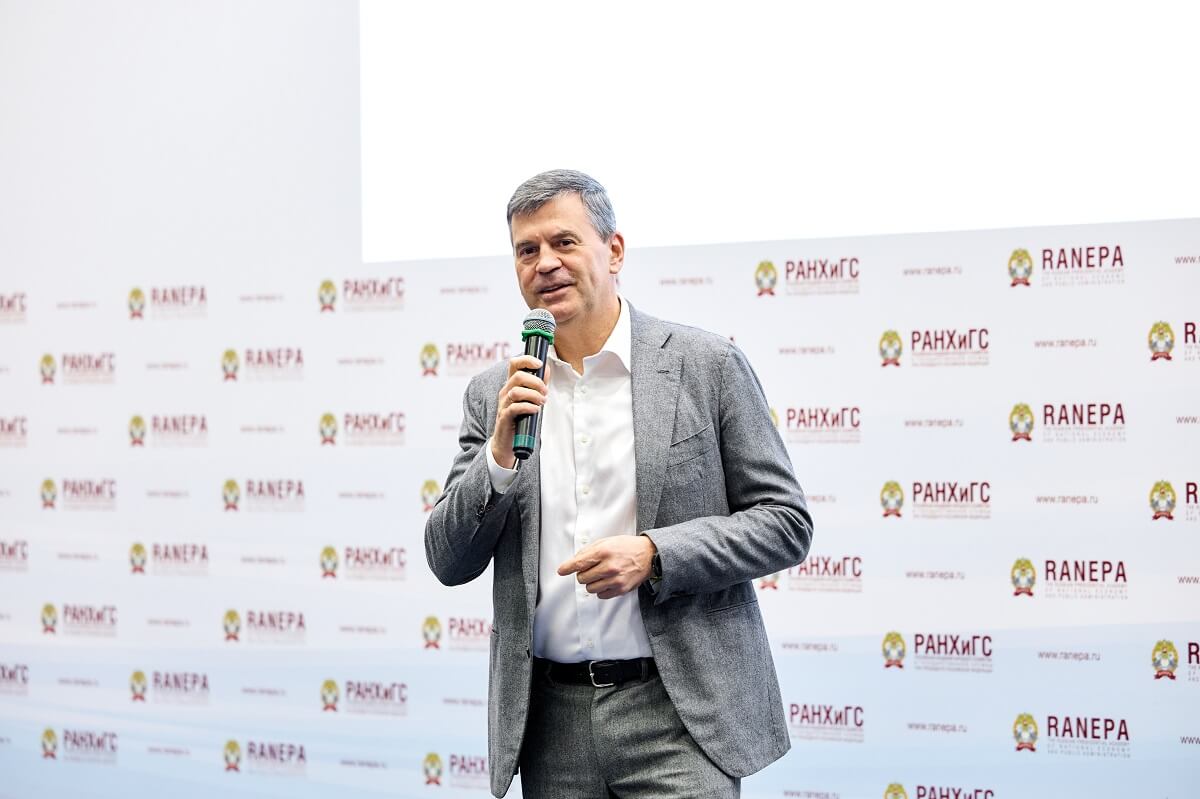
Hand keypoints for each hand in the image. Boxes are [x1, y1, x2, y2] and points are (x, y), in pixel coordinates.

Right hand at [491, 354, 549, 468]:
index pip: (514, 364)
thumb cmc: (519, 419)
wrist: (507, 441)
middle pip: (518, 376)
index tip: (540, 364)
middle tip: (545, 391)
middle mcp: (505, 392)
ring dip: (533, 395)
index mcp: (511, 384)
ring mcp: (503, 404)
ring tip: (541, 402)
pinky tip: (535, 410)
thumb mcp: (529, 399)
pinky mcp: (504, 417)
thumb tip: (547, 370)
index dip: (526, 360)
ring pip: (516, 392)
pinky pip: (514, 408)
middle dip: (536, 382)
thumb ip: (537, 384)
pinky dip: (528, 407)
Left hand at [557, 536, 655, 599]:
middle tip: (591, 569)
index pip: (579, 562)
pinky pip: (601, 595)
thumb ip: (589, 550)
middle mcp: (609, 566)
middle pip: (582, 578)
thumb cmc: (626, 547)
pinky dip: (601, 590)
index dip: (567, 568)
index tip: (561, 571)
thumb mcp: (607, 541)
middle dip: (583, 574)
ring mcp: (615, 579)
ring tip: (600, 575)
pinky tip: (607, 581)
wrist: (648, 555)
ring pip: (590, 589)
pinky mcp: (621, 589)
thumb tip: (574, 561)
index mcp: (604, 551)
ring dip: (591, 583)